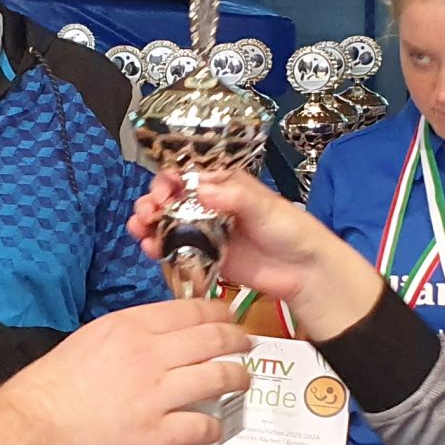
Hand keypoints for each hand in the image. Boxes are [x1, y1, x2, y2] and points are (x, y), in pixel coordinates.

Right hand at [0, 298, 252, 444]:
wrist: (30, 428)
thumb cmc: (49, 387)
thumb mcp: (87, 340)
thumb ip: (125, 337)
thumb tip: (152, 339)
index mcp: (128, 327)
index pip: (189, 311)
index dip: (218, 314)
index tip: (228, 318)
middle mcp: (148, 354)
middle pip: (212, 340)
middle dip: (237, 341)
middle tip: (247, 345)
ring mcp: (155, 394)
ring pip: (218, 377)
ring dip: (238, 378)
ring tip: (242, 381)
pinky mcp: (154, 433)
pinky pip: (201, 425)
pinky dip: (215, 427)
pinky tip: (215, 429)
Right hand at [129, 171, 382, 338]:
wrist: (304, 272)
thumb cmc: (292, 231)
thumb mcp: (267, 207)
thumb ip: (236, 197)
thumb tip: (203, 189)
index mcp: (226, 185)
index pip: (189, 173)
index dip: (170, 178)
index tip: (164, 188)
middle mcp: (211, 205)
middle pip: (172, 197)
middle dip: (154, 200)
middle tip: (150, 209)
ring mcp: (205, 231)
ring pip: (167, 222)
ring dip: (149, 222)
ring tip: (141, 227)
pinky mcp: (203, 256)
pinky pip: (174, 249)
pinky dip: (157, 247)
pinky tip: (149, 247)